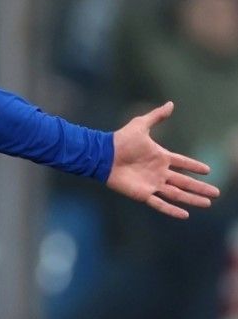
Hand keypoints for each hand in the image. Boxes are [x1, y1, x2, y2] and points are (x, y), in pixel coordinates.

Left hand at [107, 101, 220, 217]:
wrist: (103, 155)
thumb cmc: (120, 139)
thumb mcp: (141, 125)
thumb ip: (157, 117)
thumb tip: (171, 104)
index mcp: (160, 157)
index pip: (183, 163)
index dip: (194, 166)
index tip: (208, 170)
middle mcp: (159, 172)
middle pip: (185, 182)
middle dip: (200, 188)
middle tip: (216, 193)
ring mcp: (152, 184)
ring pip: (177, 194)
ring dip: (192, 199)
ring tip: (207, 203)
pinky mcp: (143, 194)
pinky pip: (160, 204)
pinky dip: (172, 210)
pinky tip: (185, 215)